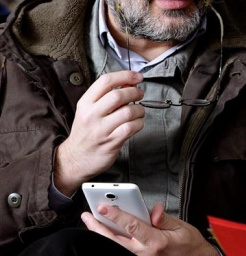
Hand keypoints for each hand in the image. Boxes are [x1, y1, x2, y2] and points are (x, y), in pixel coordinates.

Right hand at [54, 71, 144, 195]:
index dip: (125, 75)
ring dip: (139, 110)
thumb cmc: (86, 132)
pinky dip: (139, 123)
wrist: (75, 158)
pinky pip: (131, 128)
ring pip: (128, 112)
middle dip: (134, 92)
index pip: (105, 81)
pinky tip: (137, 124)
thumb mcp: (89, 110)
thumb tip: (129, 82)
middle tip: (139, 94)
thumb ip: (106, 97)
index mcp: (85, 103)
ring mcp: (101, 129)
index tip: (137, 76)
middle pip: (118, 96)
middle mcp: (92, 114)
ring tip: (139, 111)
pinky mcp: (111, 142)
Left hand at [81, 204, 223, 255]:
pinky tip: (107, 233)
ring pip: (116, 246)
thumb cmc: (191, 247)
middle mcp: (145, 253)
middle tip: (88, 215)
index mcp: (156, 243)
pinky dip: (112, 241)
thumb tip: (152, 210)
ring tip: (92, 222)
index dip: (116, 216)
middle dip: (99, 227)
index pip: (131, 227)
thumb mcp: (181, 227)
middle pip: (116, 240)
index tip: (104, 207)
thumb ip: (164, 218)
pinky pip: (123, 250)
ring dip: (102, 234)